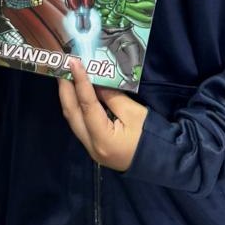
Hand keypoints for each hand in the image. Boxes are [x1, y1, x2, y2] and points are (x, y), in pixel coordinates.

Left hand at [58, 57, 147, 171]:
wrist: (160, 162)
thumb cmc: (151, 137)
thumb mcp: (134, 113)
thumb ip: (112, 97)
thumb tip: (96, 82)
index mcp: (103, 139)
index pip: (87, 105)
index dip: (80, 81)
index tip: (74, 62)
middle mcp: (91, 146)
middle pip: (71, 114)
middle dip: (65, 88)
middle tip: (63, 66)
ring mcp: (91, 148)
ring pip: (73, 119)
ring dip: (69, 97)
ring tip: (67, 76)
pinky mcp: (94, 146)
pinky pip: (80, 124)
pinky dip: (77, 107)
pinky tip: (77, 93)